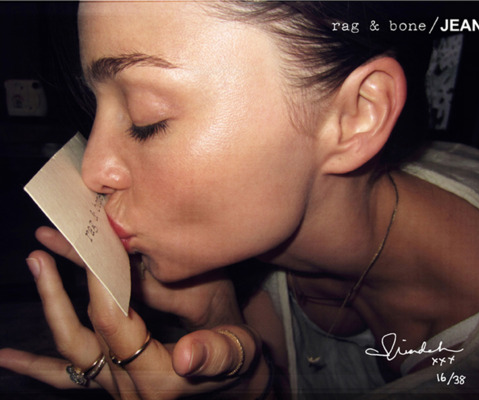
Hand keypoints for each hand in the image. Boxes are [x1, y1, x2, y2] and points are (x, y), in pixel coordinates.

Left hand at [0, 232, 268, 398]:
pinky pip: (68, 375)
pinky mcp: (114, 382)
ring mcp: (116, 388)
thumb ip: (216, 354)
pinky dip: (37, 366)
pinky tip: (7, 358)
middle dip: (64, 289)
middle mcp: (129, 389)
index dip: (101, 284)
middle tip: (44, 252)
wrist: (236, 385)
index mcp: (157, 378)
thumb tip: (185, 356)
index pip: (116, 325)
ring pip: (72, 350)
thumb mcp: (239, 353)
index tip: (92, 244)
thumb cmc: (240, 362)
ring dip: (52, 308)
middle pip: (86, 333)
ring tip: (37, 265)